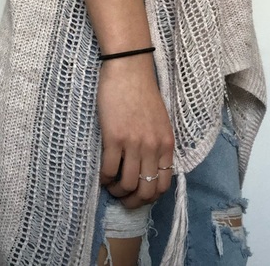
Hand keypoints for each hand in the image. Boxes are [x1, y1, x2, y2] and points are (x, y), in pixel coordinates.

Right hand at [97, 54, 174, 208]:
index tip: (139, 195)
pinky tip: (102, 174)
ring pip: (127, 185)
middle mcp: (153, 146)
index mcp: (167, 143)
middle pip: (146, 190)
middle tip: (123, 198)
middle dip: (133, 201)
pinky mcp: (114, 138)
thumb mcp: (160, 120)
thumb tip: (149, 167)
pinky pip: (109, 170)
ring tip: (111, 185)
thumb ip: (158, 143)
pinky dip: (104, 179)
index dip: (150, 196)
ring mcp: (134, 143)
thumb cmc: (142, 91)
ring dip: (116, 191)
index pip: (165, 184)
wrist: (129, 69)